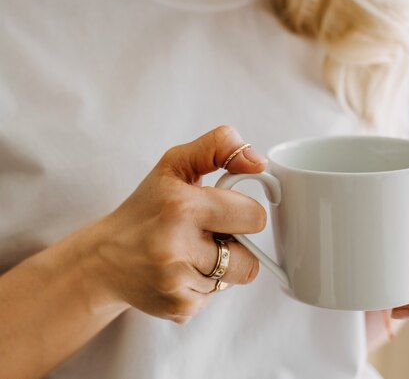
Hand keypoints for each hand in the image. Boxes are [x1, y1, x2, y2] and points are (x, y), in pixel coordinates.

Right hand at [83, 126, 267, 323]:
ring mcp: (177, 283)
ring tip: (191, 252)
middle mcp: (177, 247)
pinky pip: (216, 297)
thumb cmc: (146, 208)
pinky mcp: (178, 308)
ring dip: (221, 266)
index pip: (254, 218)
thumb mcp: (176, 164)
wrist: (103, 259)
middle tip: (208, 233)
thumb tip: (259, 162)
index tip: (226, 210)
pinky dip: (203, 285)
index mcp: (182, 207)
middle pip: (251, 258)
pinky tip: (179, 272)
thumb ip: (220, 147)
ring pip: (235, 278)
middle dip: (236, 243)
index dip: (244, 213)